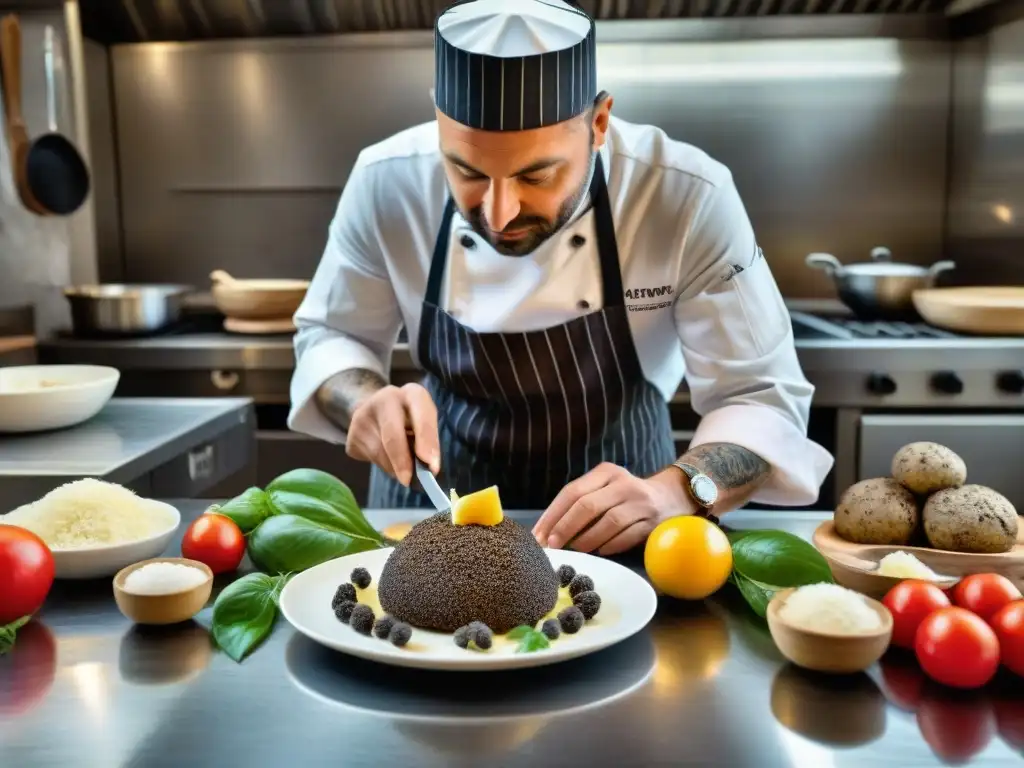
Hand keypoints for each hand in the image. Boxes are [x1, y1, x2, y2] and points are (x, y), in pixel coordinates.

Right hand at [345, 383, 439, 486]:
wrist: (375, 410)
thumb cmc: (409, 419)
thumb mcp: (424, 421)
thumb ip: (429, 441)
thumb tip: (430, 469)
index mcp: (412, 393)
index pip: (421, 414)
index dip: (427, 440)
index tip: (432, 465)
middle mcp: (385, 398)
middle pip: (392, 434)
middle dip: (402, 461)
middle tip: (408, 481)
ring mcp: (363, 416)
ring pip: (379, 452)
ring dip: (394, 467)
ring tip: (402, 467)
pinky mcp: (351, 435)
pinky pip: (369, 459)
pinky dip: (382, 465)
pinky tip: (386, 457)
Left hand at [532, 463, 692, 555]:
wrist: (670, 497)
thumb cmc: (625, 497)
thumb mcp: (605, 488)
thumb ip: (580, 503)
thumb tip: (546, 532)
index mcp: (606, 472)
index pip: (572, 492)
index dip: (553, 515)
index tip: (539, 535)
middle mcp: (624, 484)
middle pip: (587, 506)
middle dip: (565, 528)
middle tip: (552, 546)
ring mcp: (640, 502)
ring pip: (608, 522)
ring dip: (587, 540)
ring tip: (575, 550)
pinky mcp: (651, 522)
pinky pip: (626, 537)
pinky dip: (609, 546)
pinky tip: (599, 551)